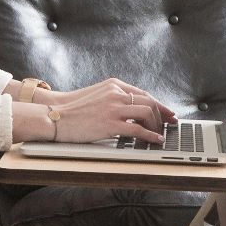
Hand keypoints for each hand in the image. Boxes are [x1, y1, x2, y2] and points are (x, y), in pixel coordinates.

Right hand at [43, 77, 178, 143]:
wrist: (56, 116)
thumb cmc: (74, 110)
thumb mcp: (97, 96)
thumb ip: (113, 98)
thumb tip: (131, 110)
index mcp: (114, 85)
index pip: (143, 93)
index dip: (158, 104)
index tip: (168, 112)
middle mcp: (116, 93)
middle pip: (149, 102)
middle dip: (162, 114)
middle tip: (169, 124)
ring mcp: (113, 108)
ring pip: (147, 113)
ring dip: (156, 125)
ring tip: (158, 134)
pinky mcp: (110, 124)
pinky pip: (138, 129)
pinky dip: (150, 136)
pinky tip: (155, 140)